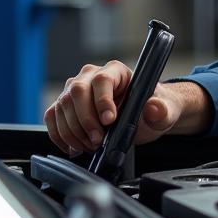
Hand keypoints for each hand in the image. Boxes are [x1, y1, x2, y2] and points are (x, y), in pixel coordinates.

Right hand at [43, 61, 212, 155]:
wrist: (144, 119)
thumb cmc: (153, 109)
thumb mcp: (164, 111)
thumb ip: (161, 110)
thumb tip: (153, 108)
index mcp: (116, 71)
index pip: (102, 79)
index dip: (102, 101)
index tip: (109, 121)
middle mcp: (92, 76)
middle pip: (77, 92)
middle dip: (86, 120)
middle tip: (98, 140)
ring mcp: (75, 90)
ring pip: (62, 106)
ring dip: (73, 131)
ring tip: (91, 145)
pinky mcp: (65, 106)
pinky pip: (52, 117)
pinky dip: (60, 135)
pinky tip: (74, 146)